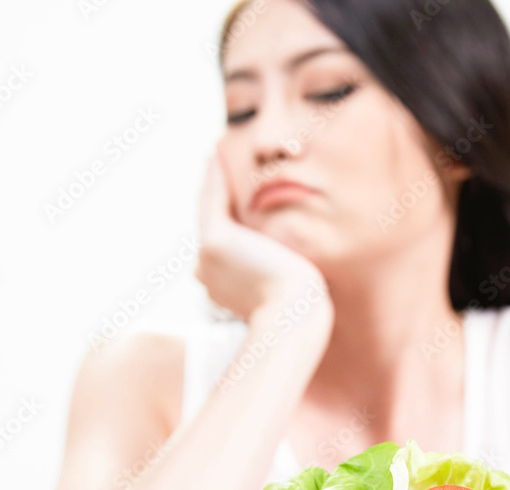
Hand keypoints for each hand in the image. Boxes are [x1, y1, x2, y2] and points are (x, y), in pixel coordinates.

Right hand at [196, 142, 329, 320]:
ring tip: (214, 157)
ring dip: (210, 181)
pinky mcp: (216, 241)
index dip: (226, 223)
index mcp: (221, 287)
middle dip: (213, 198)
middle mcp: (207, 272)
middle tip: (215, 166)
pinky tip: (215, 155)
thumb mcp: (291, 290)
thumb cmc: (302, 308)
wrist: (294, 315)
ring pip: (210, 211)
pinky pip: (212, 200)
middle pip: (213, 226)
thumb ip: (283, 275)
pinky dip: (212, 177)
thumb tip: (300, 271)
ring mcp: (208, 257)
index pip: (222, 249)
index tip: (229, 202)